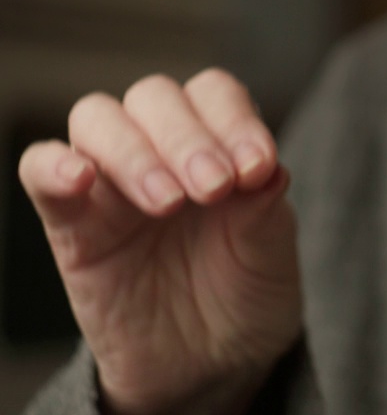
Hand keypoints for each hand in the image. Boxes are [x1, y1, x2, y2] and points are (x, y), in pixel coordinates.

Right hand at [17, 69, 300, 413]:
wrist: (211, 366)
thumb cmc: (246, 295)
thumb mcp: (271, 255)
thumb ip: (265, 209)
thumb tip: (268, 169)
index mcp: (219, 143)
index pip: (214, 95)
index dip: (235, 120)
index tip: (258, 168)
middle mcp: (163, 151)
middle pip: (155, 97)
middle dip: (187, 137)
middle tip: (215, 187)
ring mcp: (113, 185)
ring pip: (98, 119)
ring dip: (135, 151)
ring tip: (169, 202)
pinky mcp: (72, 226)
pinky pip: (40, 170)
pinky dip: (53, 165)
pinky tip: (79, 178)